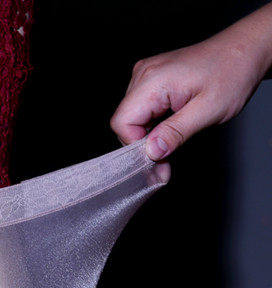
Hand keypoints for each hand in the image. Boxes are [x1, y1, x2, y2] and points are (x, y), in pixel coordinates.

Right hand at [111, 3, 271, 158]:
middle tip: (170, 152)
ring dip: (150, 133)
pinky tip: (173, 121)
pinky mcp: (151, 78)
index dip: (136, 145)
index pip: (122, 124)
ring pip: (132, 118)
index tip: (158, 157)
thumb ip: (175, 133)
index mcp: (153, 80)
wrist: (247, 48)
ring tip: (177, 131)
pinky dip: (153, 122)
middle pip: (125, 122)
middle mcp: (144, 74)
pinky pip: (141, 108)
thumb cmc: (233, 72)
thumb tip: (151, 152)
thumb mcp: (208, 110)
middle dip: (144, 142)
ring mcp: (146, 74)